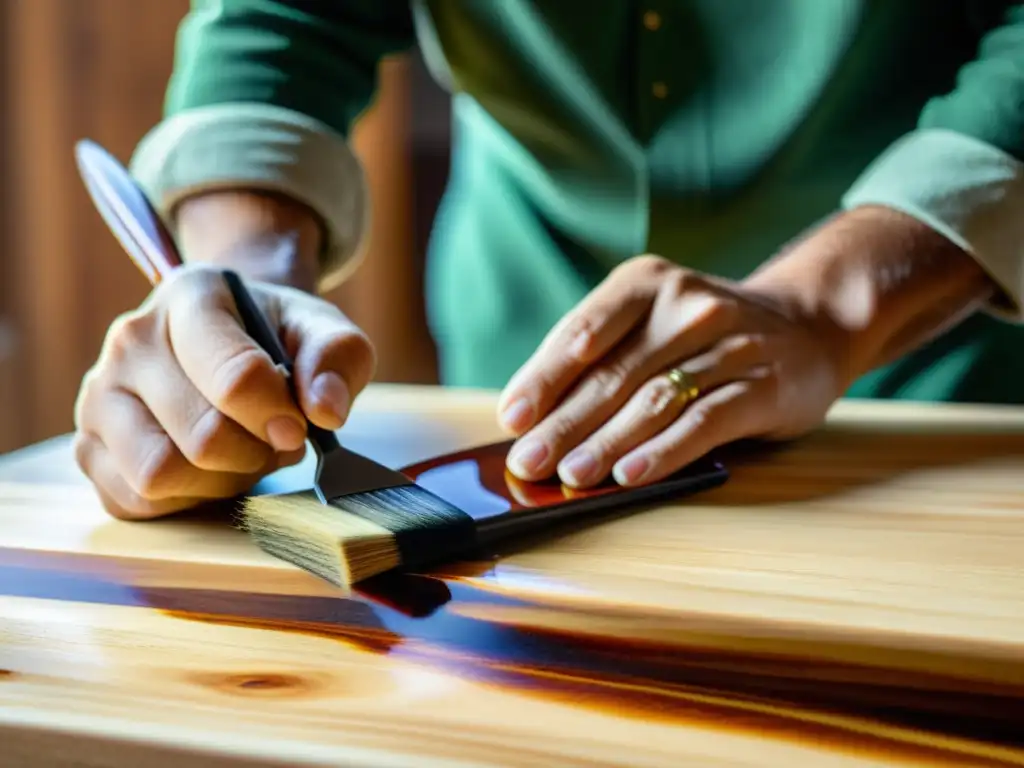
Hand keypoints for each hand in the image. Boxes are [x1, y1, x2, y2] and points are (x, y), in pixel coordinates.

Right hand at [74, 264, 375, 519]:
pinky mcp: (89, 446)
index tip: (298, 426)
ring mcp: (100, 395)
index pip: (235, 376)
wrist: (231, 337)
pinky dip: (184, 499)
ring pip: (159, 474)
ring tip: (242, 454)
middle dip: (254, 453)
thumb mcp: (323, 330)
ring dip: (218, 481)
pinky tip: (208, 470)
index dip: (278, 415)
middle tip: (273, 440)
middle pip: (202, 437)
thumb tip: (325, 410)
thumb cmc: (276, 336)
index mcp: (191, 297)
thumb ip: (338, 358)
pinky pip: (136, 501)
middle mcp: (131, 341)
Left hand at [496, 254, 845, 488]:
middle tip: (529, 462)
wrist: (808, 324)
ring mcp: (729, 344)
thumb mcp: (651, 322)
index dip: (543, 378)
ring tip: (569, 474)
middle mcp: (687, 306)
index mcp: (646, 284)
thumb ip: (600, 358)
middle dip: (564, 422)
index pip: (583, 332)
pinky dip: (663, 452)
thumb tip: (534, 421)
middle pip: (613, 372)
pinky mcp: (763, 386)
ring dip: (606, 442)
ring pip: (655, 399)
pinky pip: (704, 422)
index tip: (513, 418)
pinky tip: (629, 476)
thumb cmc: (703, 334)